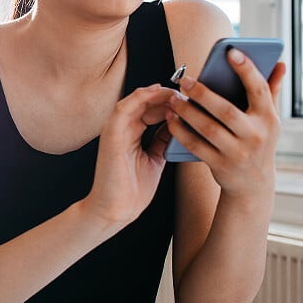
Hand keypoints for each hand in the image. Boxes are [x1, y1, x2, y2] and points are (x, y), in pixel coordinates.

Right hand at [83, 84, 176, 225]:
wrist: (116, 210)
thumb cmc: (132, 190)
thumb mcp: (155, 159)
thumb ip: (162, 140)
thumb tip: (177, 124)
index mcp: (132, 134)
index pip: (151, 109)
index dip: (170, 103)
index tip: (191, 102)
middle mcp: (122, 129)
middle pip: (146, 102)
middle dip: (167, 96)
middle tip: (188, 95)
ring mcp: (115, 131)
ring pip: (136, 101)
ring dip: (157, 94)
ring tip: (176, 92)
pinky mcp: (111, 135)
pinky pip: (124, 109)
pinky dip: (139, 97)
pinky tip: (156, 91)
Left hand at [166, 50, 286, 195]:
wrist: (253, 183)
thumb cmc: (259, 141)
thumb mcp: (269, 119)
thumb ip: (271, 90)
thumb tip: (280, 63)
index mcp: (269, 118)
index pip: (259, 89)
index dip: (247, 70)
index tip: (232, 51)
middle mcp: (255, 135)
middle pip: (226, 110)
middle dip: (203, 94)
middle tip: (185, 80)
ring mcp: (237, 152)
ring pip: (208, 128)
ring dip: (187, 112)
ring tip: (174, 98)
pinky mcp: (220, 165)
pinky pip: (196, 145)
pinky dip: (181, 131)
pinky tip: (171, 118)